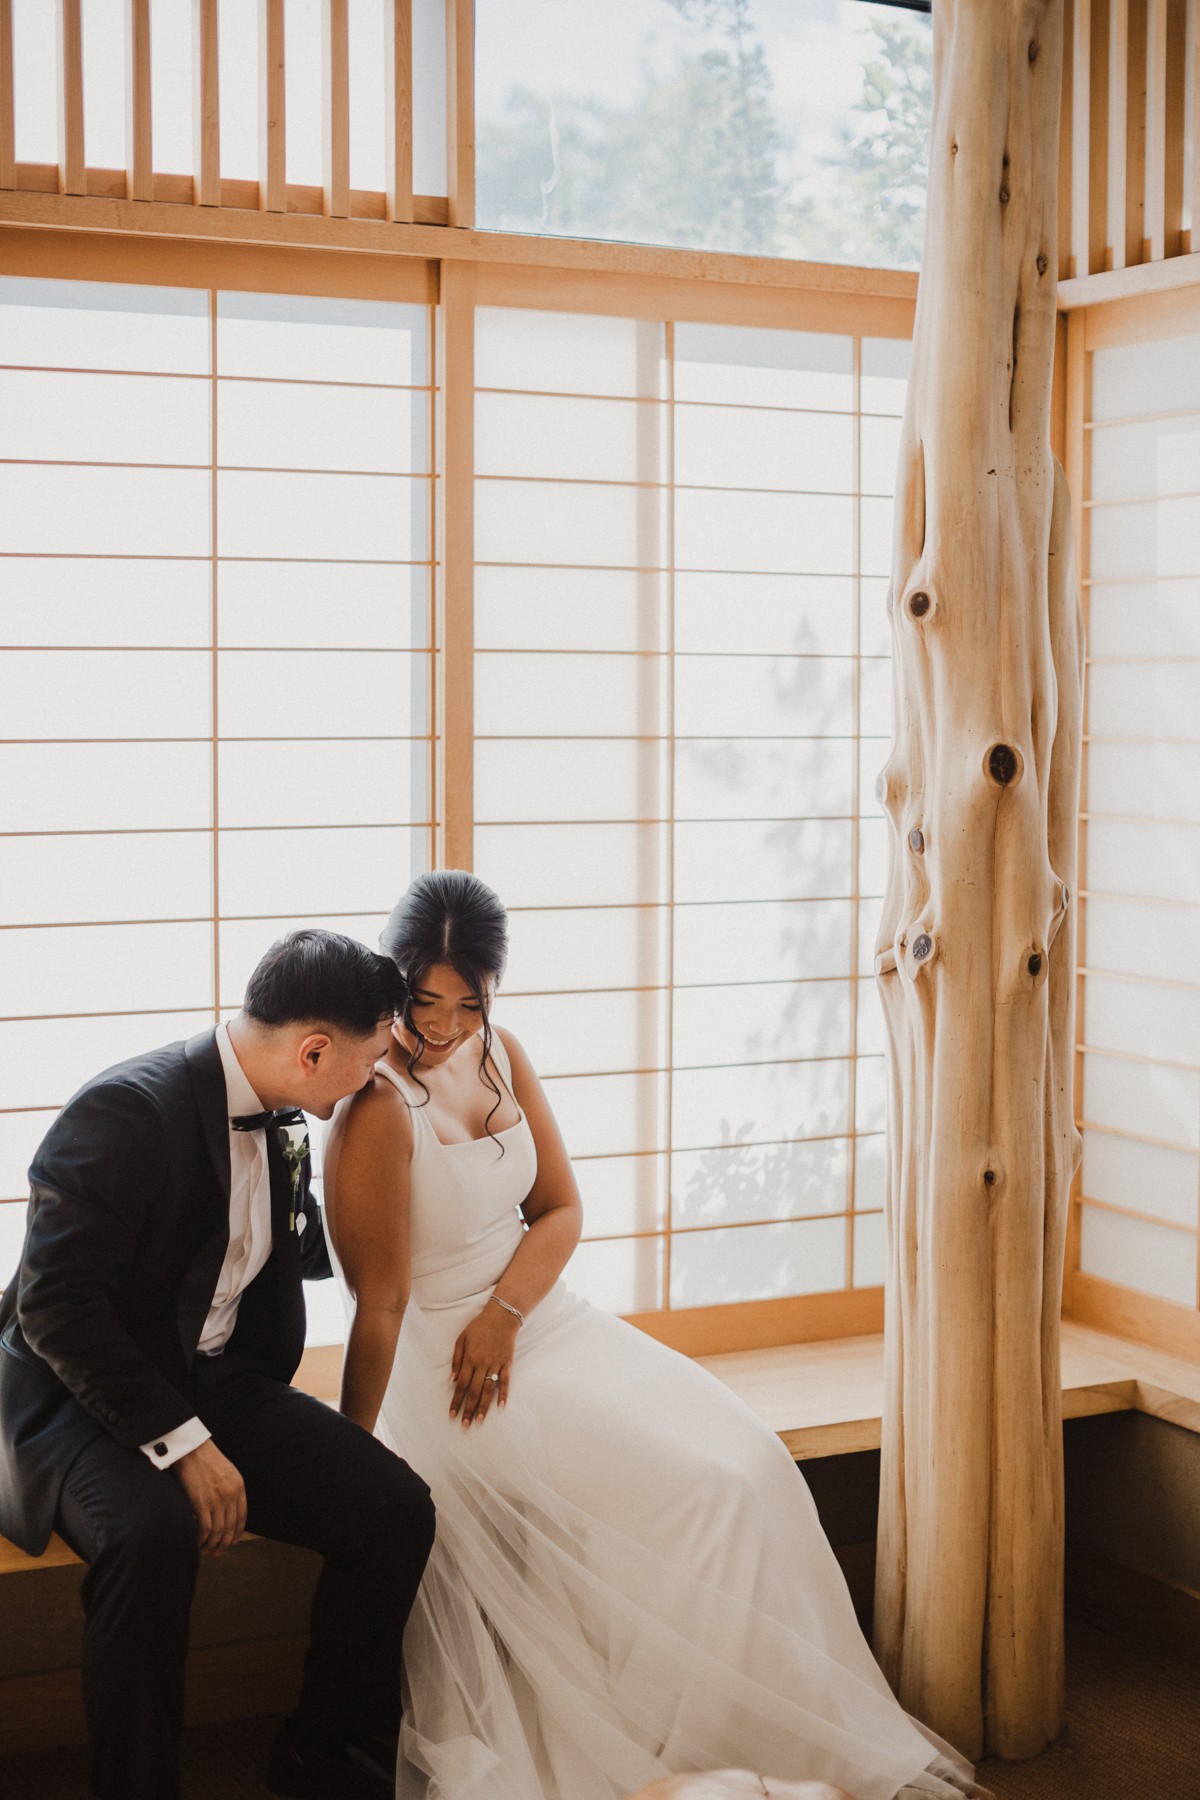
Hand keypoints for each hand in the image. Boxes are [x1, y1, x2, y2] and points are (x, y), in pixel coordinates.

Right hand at [174, 1439, 246, 1554]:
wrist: (191, 1449)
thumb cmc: (205, 1458)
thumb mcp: (227, 1471)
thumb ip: (230, 1489)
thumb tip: (227, 1509)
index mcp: (239, 1487)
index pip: (242, 1517)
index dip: (237, 1533)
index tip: (232, 1542)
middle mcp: (231, 1496)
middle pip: (230, 1528)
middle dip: (224, 1544)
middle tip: (217, 1552)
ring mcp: (216, 1500)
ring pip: (217, 1532)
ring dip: (211, 1545)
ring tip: (205, 1550)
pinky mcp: (201, 1503)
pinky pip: (204, 1529)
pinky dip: (201, 1540)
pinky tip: (196, 1543)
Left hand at [450, 1301, 518, 1426]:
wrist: (502, 1316)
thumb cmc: (479, 1327)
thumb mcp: (461, 1339)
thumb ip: (456, 1360)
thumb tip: (451, 1380)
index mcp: (469, 1359)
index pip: (461, 1385)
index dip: (456, 1401)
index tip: (452, 1415)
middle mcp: (482, 1364)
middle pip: (474, 1391)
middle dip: (468, 1410)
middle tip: (465, 1426)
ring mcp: (496, 1364)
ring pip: (489, 1389)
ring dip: (483, 1407)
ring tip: (479, 1421)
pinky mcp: (508, 1363)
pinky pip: (505, 1381)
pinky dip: (504, 1394)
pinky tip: (501, 1407)